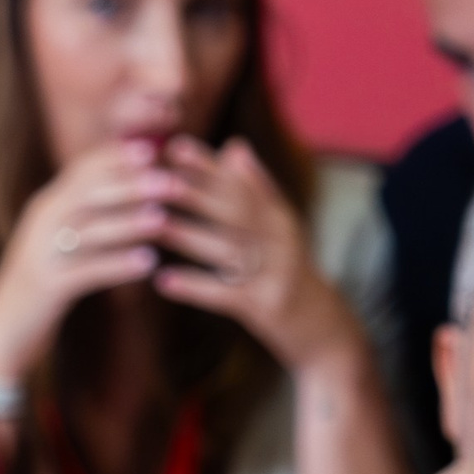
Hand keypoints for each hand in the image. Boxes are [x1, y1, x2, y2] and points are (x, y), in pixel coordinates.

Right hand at [0, 141, 175, 389]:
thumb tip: (118, 193)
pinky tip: (148, 264)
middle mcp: (41, 224)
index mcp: (45, 207)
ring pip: (90, 230)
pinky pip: (88, 270)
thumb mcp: (55, 244)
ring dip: (129, 223)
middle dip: (132, 185)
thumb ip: (79, 216)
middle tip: (172, 181)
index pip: (82, 170)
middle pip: (89, 194)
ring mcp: (41, 254)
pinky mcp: (47, 287)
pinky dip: (119, 265)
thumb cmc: (37, 288)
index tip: (154, 149)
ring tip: (163, 220)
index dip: (117, 158)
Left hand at [138, 136, 360, 375]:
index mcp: (279, 215)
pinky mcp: (266, 307)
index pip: (240, 183)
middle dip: (194, 192)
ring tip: (152, 224)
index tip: (172, 146)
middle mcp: (280, 238)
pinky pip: (224, 294)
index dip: (207, 165)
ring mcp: (275, 273)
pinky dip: (194, 287)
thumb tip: (233, 145)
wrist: (321, 328)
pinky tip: (163, 281)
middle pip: (234, 210)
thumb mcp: (277, 229)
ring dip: (188, 235)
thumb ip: (255, 190)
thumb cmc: (285, 274)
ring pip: (227, 249)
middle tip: (155, 179)